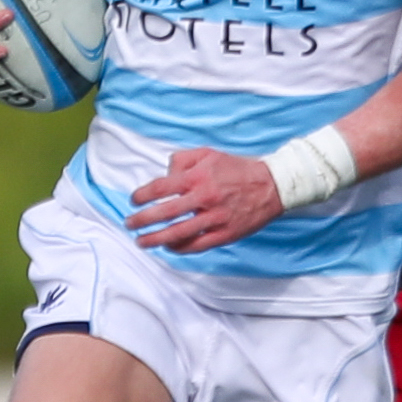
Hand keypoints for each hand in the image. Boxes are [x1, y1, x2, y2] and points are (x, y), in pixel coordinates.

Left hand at [127, 148, 284, 253]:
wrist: (273, 186)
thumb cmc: (237, 169)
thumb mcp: (208, 153)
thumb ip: (182, 160)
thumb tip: (165, 176)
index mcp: (198, 177)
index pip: (161, 188)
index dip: (142, 196)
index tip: (134, 201)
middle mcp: (205, 198)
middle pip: (165, 213)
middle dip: (142, 220)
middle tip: (129, 224)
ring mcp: (215, 218)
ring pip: (178, 233)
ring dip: (155, 239)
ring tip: (141, 242)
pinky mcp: (226, 234)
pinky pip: (197, 245)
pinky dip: (180, 248)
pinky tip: (168, 247)